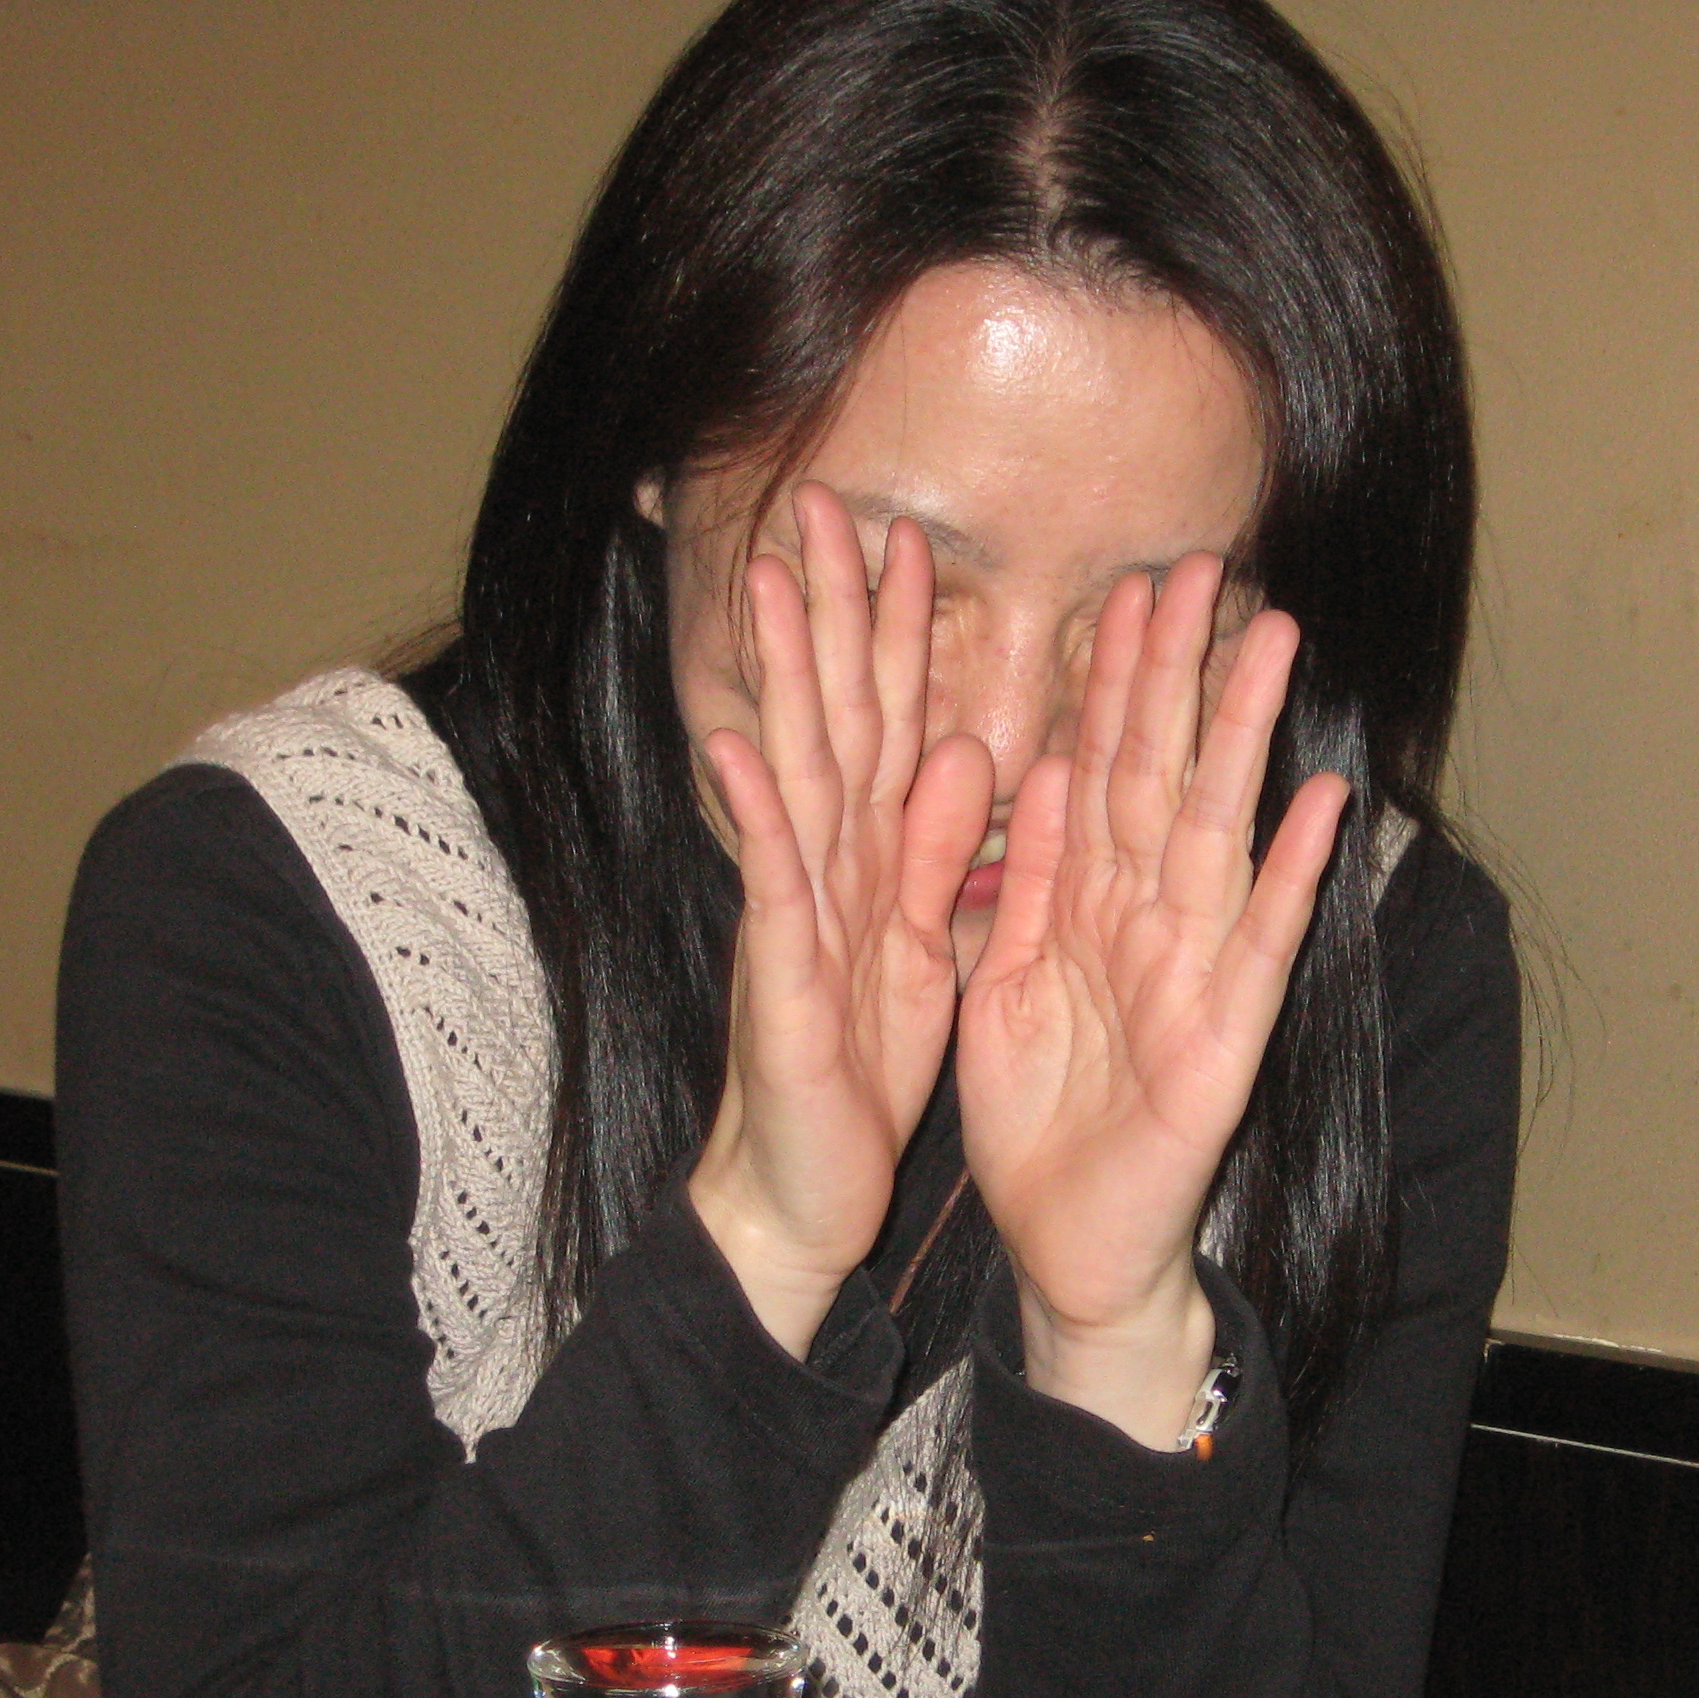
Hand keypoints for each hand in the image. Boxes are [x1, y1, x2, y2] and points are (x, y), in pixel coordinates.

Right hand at [687, 483, 995, 1355]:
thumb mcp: (921, 950)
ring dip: (780, 676)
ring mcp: (796, 916)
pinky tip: (734, 741)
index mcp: (875, 864)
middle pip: (833, 719)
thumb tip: (964, 746)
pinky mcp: (783, 976)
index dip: (897, 632)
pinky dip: (758, 814)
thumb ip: (940, 851)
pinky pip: (775, 886)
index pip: (889, 723)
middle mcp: (827, 871)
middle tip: (822, 506)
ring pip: (797, 774)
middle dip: (831, 614)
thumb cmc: (856, 1073)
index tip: (906, 533)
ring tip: (766, 580)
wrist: (803, 1192)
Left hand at [956, 555, 1346, 1444]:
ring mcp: (1195, 976)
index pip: (1104, 768)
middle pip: (1163, 776)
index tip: (1123, 587)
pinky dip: (1293, 879)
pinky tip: (1328, 804)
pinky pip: (1260, 949)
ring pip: (1219, 834)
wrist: (1063, 1247)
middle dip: (1178, 674)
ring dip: (1244, 739)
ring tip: (1274, 641)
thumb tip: (1050, 763)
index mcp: (1090, 907)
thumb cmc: (1039, 1120)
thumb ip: (1026, 879)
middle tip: (1198, 566)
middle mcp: (1152, 924)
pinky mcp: (1223, 1043)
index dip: (1112, 681)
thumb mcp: (1001, 979)